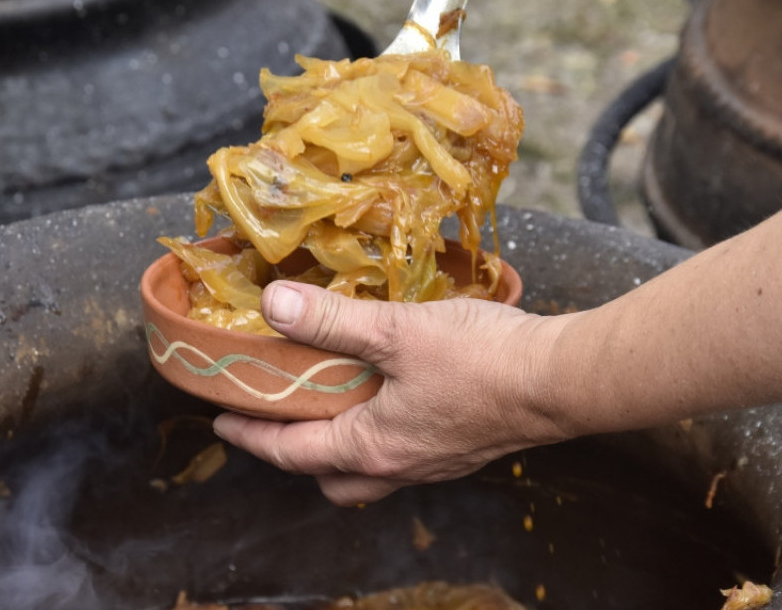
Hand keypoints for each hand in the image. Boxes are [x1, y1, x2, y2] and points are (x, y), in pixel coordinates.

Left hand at [211, 280, 571, 505]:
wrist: (560, 380)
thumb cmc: (481, 358)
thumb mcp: (396, 331)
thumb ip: (333, 320)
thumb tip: (273, 304)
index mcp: (371, 447)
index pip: (292, 452)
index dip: (252, 435)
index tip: (221, 421)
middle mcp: (399, 466)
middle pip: (330, 477)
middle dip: (295, 455)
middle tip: (276, 418)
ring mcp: (434, 462)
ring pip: (369, 469)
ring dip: (340, 444)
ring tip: (330, 400)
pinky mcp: (462, 447)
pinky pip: (404, 452)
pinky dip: (379, 432)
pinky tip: (388, 392)